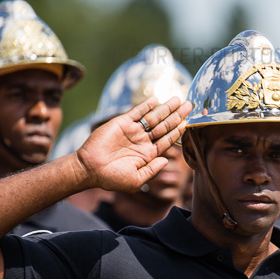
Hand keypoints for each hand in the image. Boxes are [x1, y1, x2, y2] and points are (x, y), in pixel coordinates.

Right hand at [76, 96, 191, 192]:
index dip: (178, 131)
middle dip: (177, 116)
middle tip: (189, 105)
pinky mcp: (122, 122)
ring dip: (166, 108)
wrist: (89, 169)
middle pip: (164, 126)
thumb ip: (152, 170)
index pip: (167, 140)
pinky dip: (145, 105)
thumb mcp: (136, 179)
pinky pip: (136, 112)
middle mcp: (142, 141)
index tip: (188, 122)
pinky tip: (156, 99)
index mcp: (148, 154)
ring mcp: (133, 131)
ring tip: (178, 99)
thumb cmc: (111, 178)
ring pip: (153, 117)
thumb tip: (166, 160)